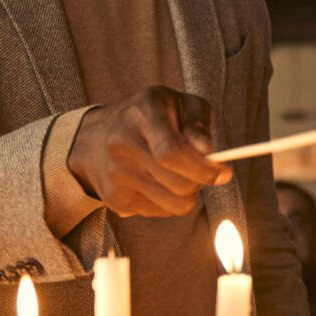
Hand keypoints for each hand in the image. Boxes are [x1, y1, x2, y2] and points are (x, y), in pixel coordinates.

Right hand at [67, 87, 232, 218]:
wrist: (92, 139)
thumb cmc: (147, 117)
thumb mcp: (176, 103)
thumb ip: (197, 123)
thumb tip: (208, 151)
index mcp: (142, 115)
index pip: (172, 153)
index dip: (203, 168)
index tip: (224, 172)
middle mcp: (123, 146)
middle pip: (178, 184)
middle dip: (202, 181)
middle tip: (205, 171)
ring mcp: (116, 177)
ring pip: (174, 205)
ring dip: (189, 193)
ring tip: (180, 174)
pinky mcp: (115, 201)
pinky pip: (161, 212)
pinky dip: (170, 200)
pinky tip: (158, 181)